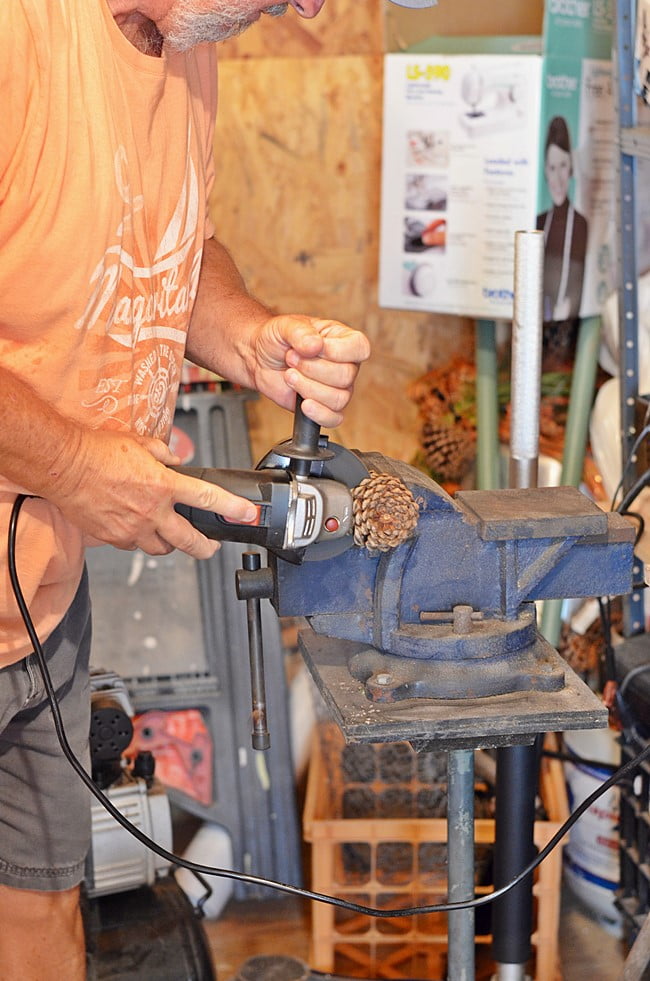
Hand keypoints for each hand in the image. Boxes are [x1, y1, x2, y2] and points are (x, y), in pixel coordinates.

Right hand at [51, 428, 257, 557]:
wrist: (62, 465)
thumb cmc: (97, 451)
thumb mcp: (141, 443)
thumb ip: (164, 455)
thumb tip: (175, 462)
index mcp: (163, 485)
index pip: (208, 498)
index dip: (233, 508)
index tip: (247, 514)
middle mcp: (151, 511)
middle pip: (190, 541)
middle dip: (206, 547)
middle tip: (212, 546)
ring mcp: (132, 528)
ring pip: (161, 548)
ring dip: (170, 544)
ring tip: (172, 536)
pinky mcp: (112, 537)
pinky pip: (134, 545)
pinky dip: (140, 540)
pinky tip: (138, 529)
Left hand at [250, 315, 369, 427]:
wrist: (260, 358)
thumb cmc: (277, 339)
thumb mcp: (285, 326)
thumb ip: (301, 332)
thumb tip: (316, 346)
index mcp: (343, 339)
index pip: (360, 348)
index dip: (337, 351)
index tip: (312, 348)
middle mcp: (346, 364)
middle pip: (346, 376)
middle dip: (312, 369)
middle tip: (291, 359)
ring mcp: (337, 388)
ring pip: (338, 398)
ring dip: (308, 388)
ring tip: (290, 375)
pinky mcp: (325, 406)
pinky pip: (334, 418)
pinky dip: (318, 413)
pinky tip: (303, 404)